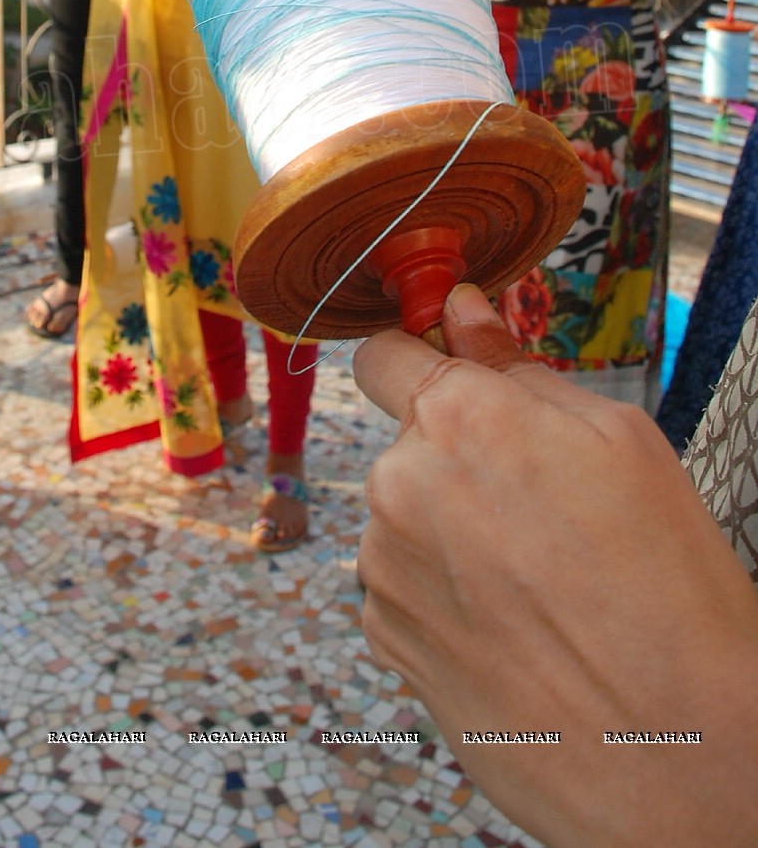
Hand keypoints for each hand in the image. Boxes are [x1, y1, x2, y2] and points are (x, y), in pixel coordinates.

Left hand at [352, 284, 757, 847]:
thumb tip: (460, 309)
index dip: (418, 363)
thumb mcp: (622, 442)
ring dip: (449, 535)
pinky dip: (445, 601)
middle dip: (457, 463)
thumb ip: (519, 367)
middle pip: (408, 445)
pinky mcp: (386, 640)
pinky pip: (404, 590)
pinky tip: (515, 632)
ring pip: (405, 521)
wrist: (677, 751)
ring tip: (538, 587)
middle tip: (543, 514)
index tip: (448, 383)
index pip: (383, 354)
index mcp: (457, 419)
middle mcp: (400, 485)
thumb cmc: (667, 588)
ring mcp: (385, 569)